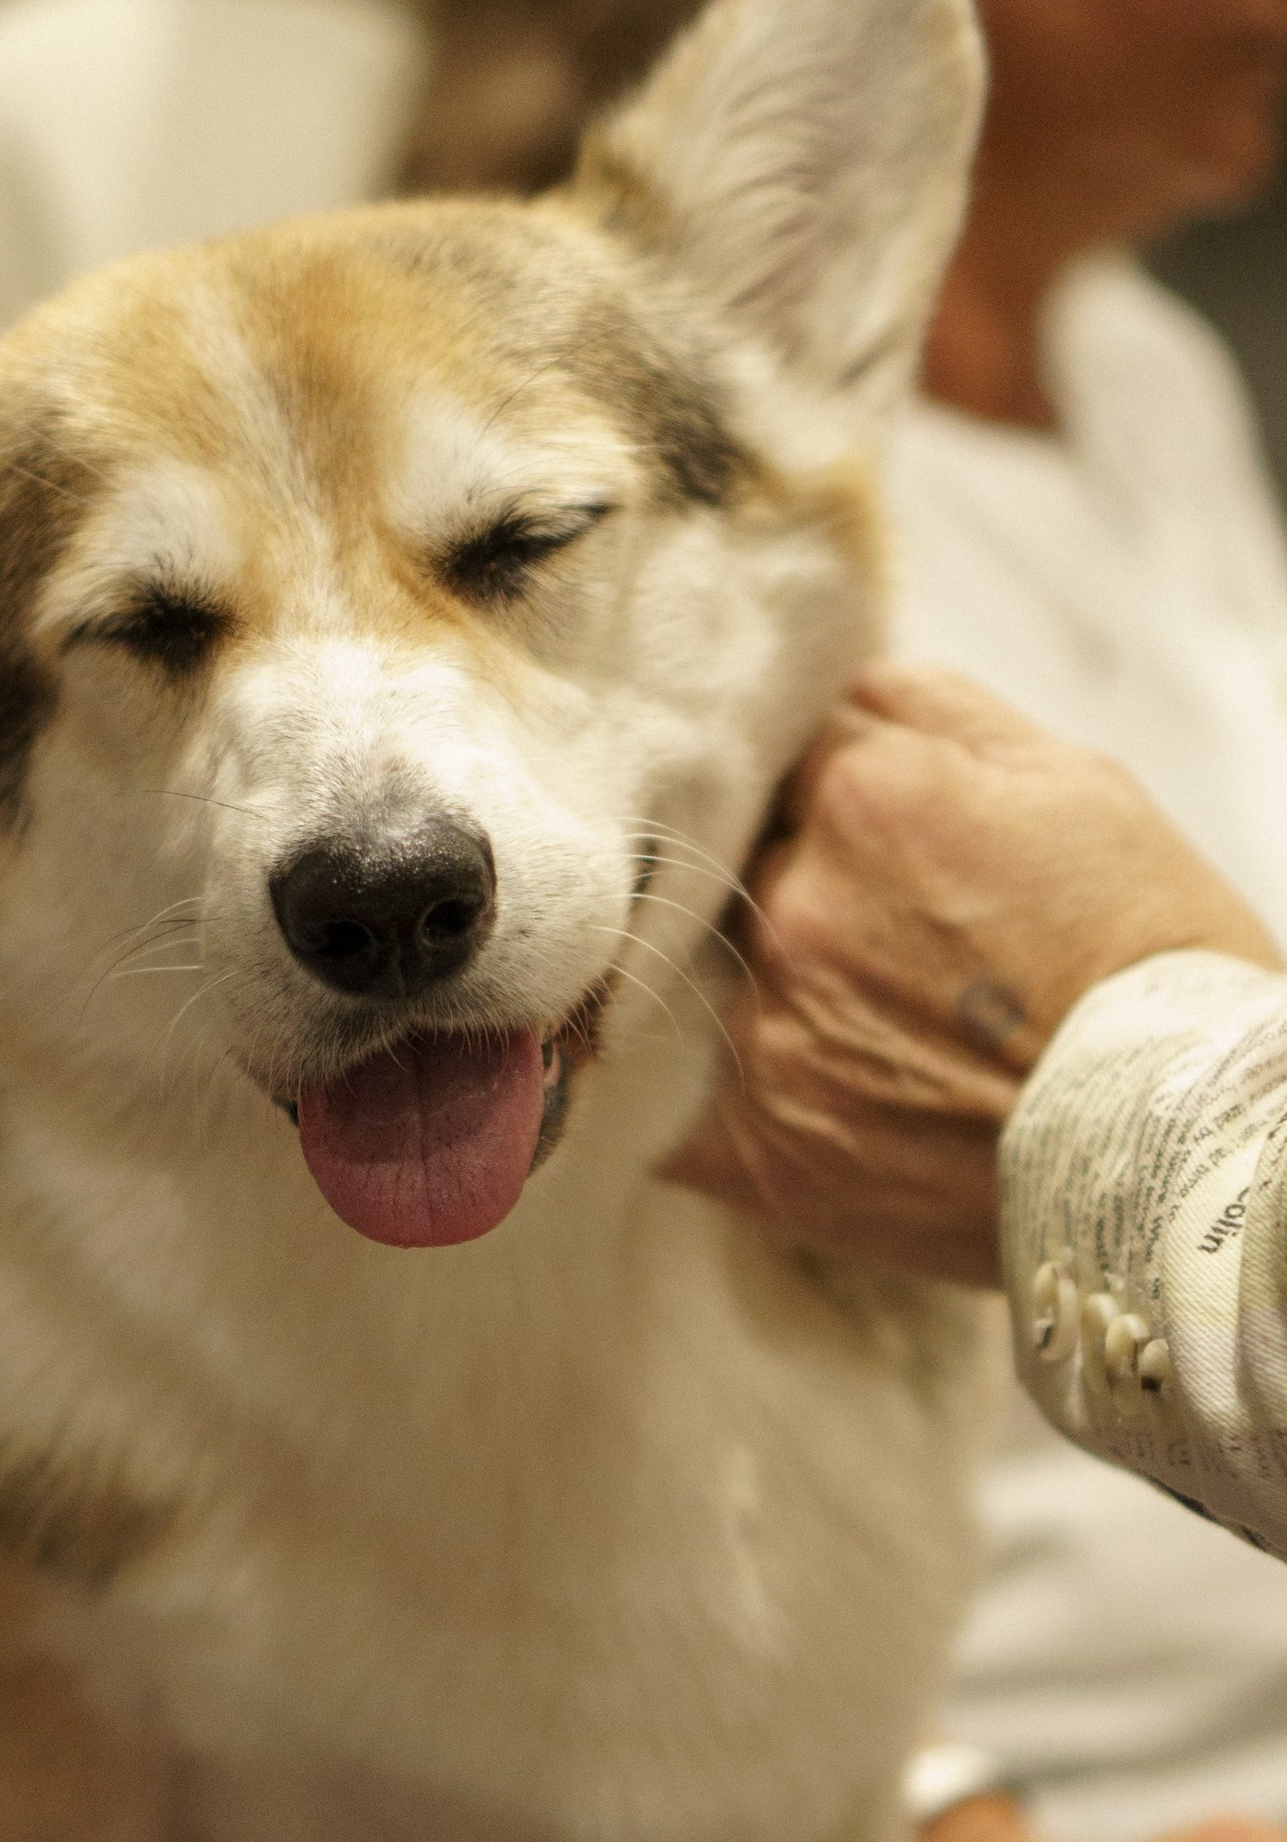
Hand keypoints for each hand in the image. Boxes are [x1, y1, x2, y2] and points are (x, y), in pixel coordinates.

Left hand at [662, 664, 1279, 1284]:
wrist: (1179, 1153)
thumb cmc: (1148, 965)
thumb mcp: (1074, 786)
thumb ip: (933, 713)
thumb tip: (842, 688)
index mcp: (868, 796)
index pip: (779, 758)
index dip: (815, 794)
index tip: (849, 834)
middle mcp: (797, 905)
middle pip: (737, 865)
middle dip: (784, 885)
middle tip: (864, 936)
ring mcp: (766, 1028)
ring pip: (704, 974)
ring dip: (750, 986)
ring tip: (848, 1025)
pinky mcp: (747, 1146)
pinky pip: (662, 1105)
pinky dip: (685, 1095)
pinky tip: (743, 1092)